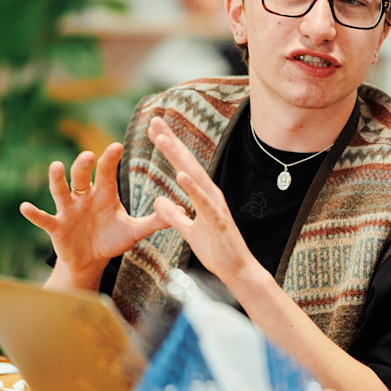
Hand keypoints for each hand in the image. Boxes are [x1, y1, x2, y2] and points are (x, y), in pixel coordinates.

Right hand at [19, 143, 162, 282]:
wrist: (91, 260)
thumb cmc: (112, 240)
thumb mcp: (134, 231)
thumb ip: (155, 221)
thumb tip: (183, 211)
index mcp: (104, 194)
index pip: (106, 172)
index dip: (110, 159)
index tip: (116, 146)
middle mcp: (84, 196)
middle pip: (82, 176)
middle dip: (83, 166)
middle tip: (87, 156)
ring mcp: (68, 210)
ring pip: (61, 190)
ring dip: (57, 179)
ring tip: (56, 167)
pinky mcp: (56, 226)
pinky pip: (43, 218)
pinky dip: (33, 213)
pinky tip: (25, 207)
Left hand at [145, 116, 260, 286]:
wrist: (237, 271)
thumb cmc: (217, 251)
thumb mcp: (188, 232)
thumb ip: (173, 215)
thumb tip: (158, 200)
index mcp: (203, 196)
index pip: (182, 165)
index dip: (169, 146)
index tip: (154, 129)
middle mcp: (210, 194)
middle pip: (187, 162)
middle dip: (171, 141)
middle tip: (155, 120)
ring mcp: (215, 205)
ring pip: (194, 175)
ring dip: (178, 156)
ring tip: (162, 139)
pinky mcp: (217, 220)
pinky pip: (202, 201)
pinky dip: (192, 187)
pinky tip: (181, 174)